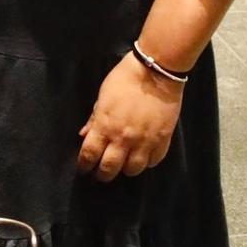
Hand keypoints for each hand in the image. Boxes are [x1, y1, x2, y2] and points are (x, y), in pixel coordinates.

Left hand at [77, 52, 184, 180]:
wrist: (156, 72)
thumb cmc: (124, 79)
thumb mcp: (102, 96)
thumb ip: (94, 119)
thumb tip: (84, 136)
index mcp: (104, 126)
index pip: (89, 154)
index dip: (84, 165)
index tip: (84, 169)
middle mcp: (123, 138)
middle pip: (109, 168)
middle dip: (102, 174)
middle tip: (101, 174)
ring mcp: (144, 141)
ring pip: (132, 170)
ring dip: (125, 170)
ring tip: (123, 165)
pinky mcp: (162, 140)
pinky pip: (153, 161)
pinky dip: (146, 163)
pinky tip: (142, 158)